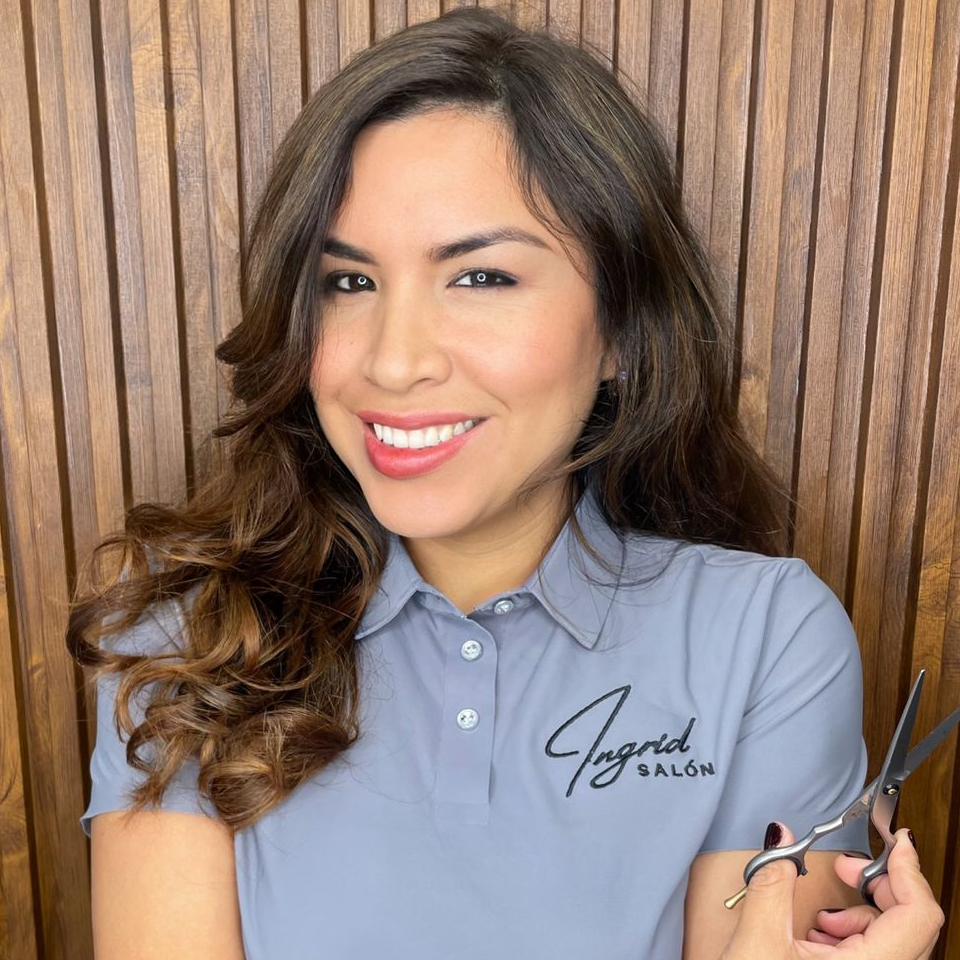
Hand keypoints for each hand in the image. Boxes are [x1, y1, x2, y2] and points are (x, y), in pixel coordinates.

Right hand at [717, 825, 943, 958]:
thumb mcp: (757, 941)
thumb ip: (772, 881)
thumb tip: (780, 837)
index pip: (919, 914)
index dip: (909, 871)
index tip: (896, 842)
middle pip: (911, 925)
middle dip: (878, 888)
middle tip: (846, 870)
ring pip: (895, 943)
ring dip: (863, 917)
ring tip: (823, 917)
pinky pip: (878, 959)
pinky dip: (854, 939)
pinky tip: (820, 939)